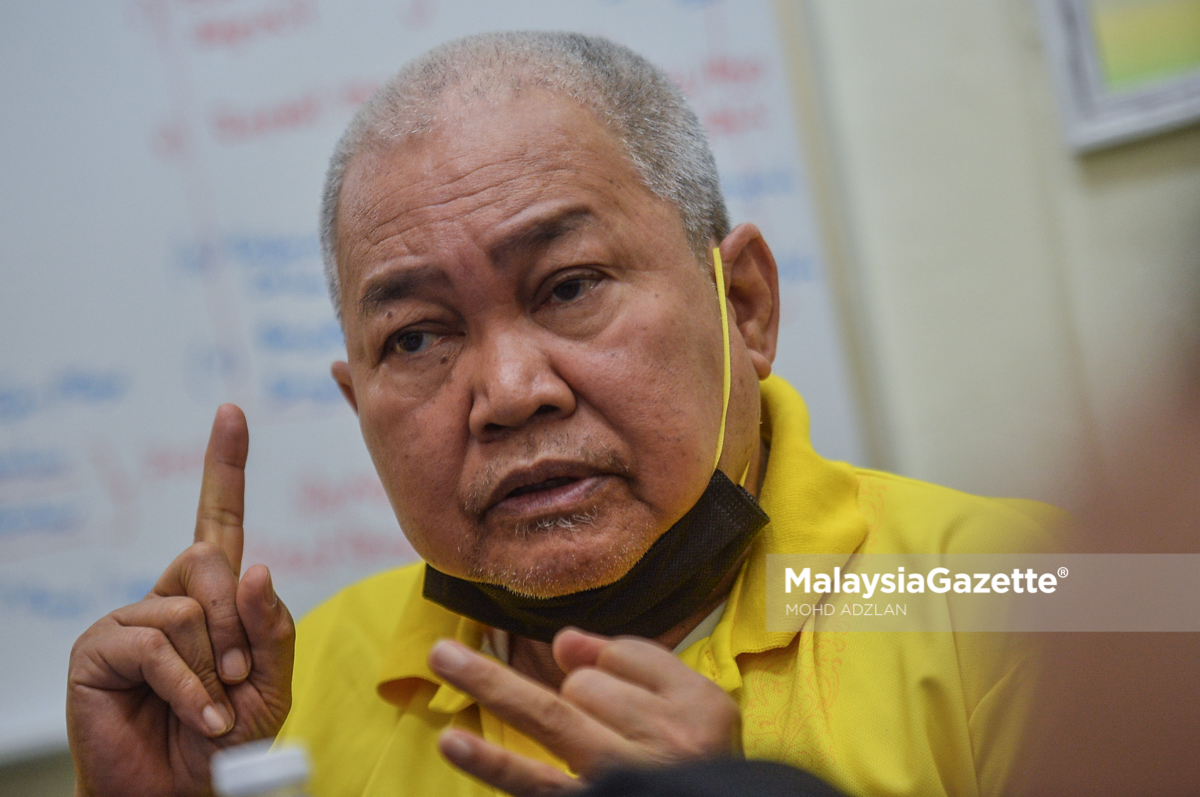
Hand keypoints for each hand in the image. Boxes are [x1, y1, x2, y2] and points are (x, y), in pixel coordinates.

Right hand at [67, 405, 295, 796]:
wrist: (184, 793)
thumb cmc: (228, 740)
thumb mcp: (271, 682)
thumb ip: (271, 626)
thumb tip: (256, 566)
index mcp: (214, 597)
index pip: (220, 521)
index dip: (226, 467)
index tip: (232, 412)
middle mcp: (170, 597)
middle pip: (210, 558)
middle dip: (237, 620)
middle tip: (238, 675)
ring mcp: (131, 619)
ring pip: (187, 606)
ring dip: (215, 665)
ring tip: (212, 705)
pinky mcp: (99, 648)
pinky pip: (156, 643)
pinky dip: (188, 686)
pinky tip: (196, 715)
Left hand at [428, 628, 740, 796]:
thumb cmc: (700, 755)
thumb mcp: (694, 702)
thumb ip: (636, 662)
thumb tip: (564, 643)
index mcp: (698, 710)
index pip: (623, 662)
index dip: (602, 668)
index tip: (604, 686)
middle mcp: (664, 747)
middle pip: (588, 688)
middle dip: (563, 680)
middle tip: (447, 652)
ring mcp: (621, 781)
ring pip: (557, 718)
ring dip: (497, 689)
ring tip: (442, 658)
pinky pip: (536, 786)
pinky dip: (493, 765)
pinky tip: (453, 743)